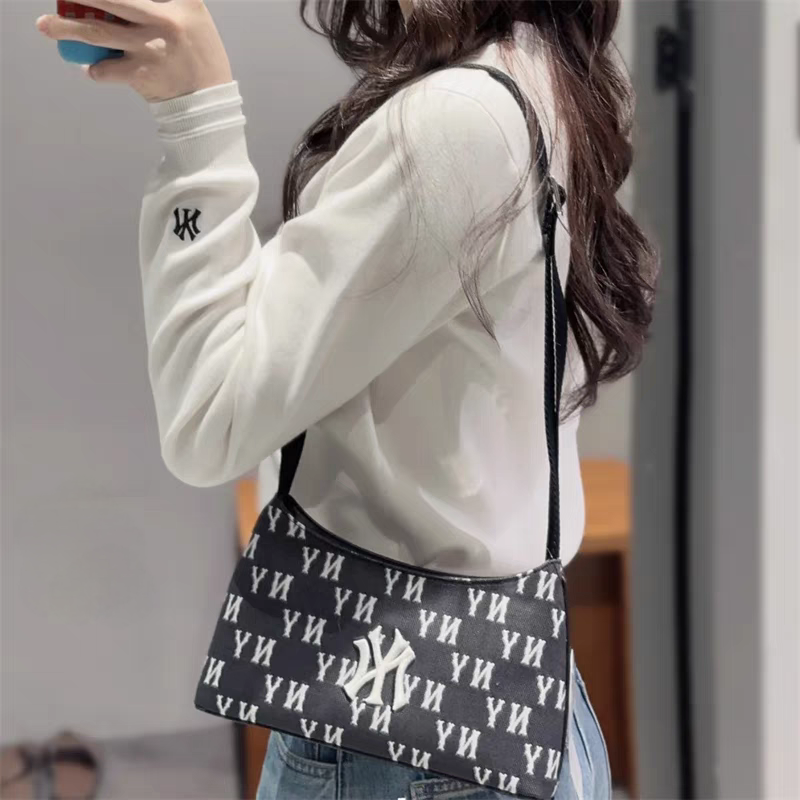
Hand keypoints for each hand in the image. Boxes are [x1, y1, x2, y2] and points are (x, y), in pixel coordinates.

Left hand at [36, 0, 233, 102]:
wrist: (210, 102)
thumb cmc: (200, 58)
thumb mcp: (195, 16)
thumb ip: (170, 0)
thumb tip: (120, 4)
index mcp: (183, 2)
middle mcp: (164, 20)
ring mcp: (151, 47)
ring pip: (97, 32)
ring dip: (66, 29)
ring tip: (46, 26)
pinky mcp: (142, 74)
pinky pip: (105, 70)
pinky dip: (95, 70)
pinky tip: (94, 69)